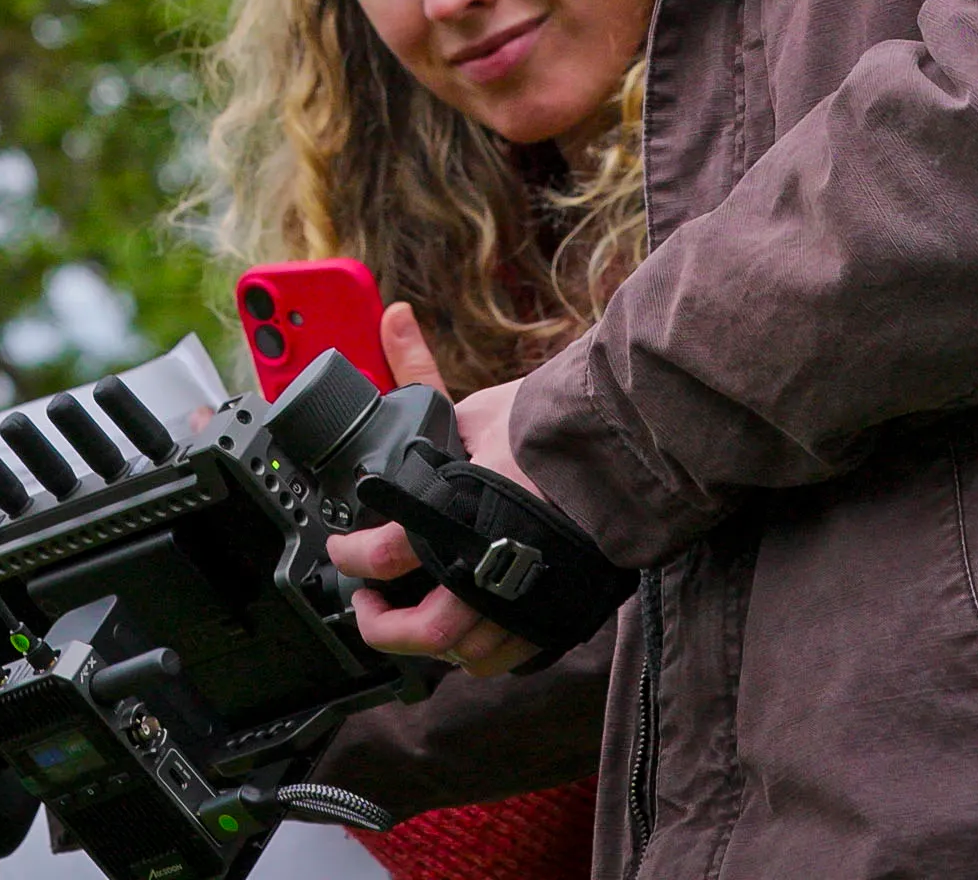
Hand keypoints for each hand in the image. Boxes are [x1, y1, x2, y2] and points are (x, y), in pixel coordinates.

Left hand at [326, 304, 545, 676]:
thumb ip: (426, 382)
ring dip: (430, 646)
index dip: (353, 558)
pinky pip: (511, 656)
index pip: (388, 552)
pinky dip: (481, 654)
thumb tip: (393, 321)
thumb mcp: (480, 402)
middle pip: (425, 629)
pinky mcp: (559, 611)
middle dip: (382, 626)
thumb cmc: (555, 424)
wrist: (633, 446)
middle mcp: (493, 563)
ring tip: (412, 622)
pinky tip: (467, 632)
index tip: (344, 551)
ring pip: (466, 653)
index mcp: (464, 511)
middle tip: (369, 604)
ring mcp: (530, 596)